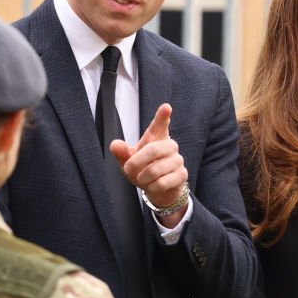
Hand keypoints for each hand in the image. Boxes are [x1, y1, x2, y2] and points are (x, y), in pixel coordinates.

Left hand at [110, 103, 188, 226]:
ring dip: (143, 177)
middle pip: (154, 149)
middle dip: (137, 161)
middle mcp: (170, 146)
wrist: (158, 190)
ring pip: (156, 169)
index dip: (162, 117)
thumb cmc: (143, 170)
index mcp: (157, 138)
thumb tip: (115, 144)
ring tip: (142, 179)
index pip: (160, 125)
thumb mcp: (129, 162)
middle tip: (128, 169)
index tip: (166, 107)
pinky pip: (163, 182)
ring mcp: (178, 160)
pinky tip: (153, 185)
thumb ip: (122, 153)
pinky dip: (152, 187)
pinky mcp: (182, 174)